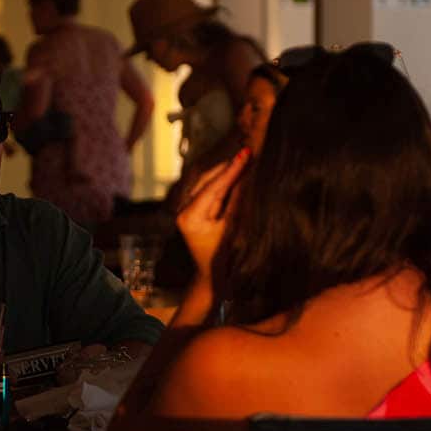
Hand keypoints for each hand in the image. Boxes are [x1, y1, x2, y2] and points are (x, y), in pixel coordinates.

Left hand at [176, 147, 248, 275]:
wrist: (212, 277)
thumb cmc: (224, 259)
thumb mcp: (233, 230)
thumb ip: (237, 202)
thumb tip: (246, 176)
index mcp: (189, 217)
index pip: (213, 187)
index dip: (231, 170)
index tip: (246, 154)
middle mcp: (182, 210)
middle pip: (207, 181)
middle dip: (228, 167)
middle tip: (248, 153)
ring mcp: (184, 209)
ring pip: (206, 182)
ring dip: (225, 172)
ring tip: (244, 159)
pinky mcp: (191, 210)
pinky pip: (207, 190)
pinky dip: (221, 181)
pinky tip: (236, 172)